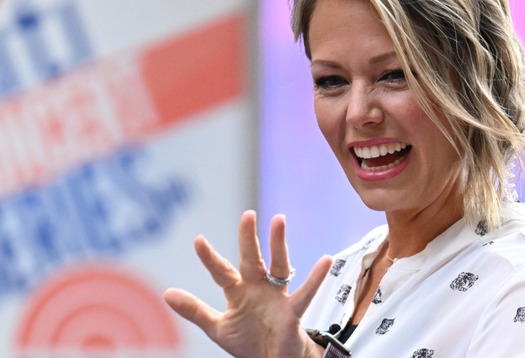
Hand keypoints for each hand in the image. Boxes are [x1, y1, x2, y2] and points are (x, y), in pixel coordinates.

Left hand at [163, 211, 332, 357]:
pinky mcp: (292, 311)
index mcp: (238, 291)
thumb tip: (167, 293)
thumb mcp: (218, 327)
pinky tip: (325, 261)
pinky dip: (316, 278)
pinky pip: (305, 293)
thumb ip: (195, 310)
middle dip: (248, 238)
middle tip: (247, 215)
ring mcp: (276, 296)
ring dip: (278, 244)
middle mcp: (258, 288)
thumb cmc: (249, 342)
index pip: (221, 271)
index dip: (210, 258)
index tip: (198, 241)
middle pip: (251, 258)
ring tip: (279, 220)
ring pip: (278, 265)